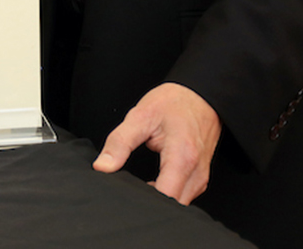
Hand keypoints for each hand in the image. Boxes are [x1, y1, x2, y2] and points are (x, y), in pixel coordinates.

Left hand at [93, 82, 221, 204]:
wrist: (199, 96)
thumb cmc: (172, 103)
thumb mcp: (140, 116)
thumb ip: (120, 142)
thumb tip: (102, 166)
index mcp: (182, 158)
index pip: (164, 198)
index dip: (142, 201)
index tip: (125, 193)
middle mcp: (196, 173)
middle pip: (172, 206)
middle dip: (149, 203)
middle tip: (128, 188)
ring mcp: (200, 178)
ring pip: (178, 205)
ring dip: (158, 200)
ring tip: (138, 185)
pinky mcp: (199, 179)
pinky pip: (182, 196)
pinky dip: (166, 194)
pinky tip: (152, 184)